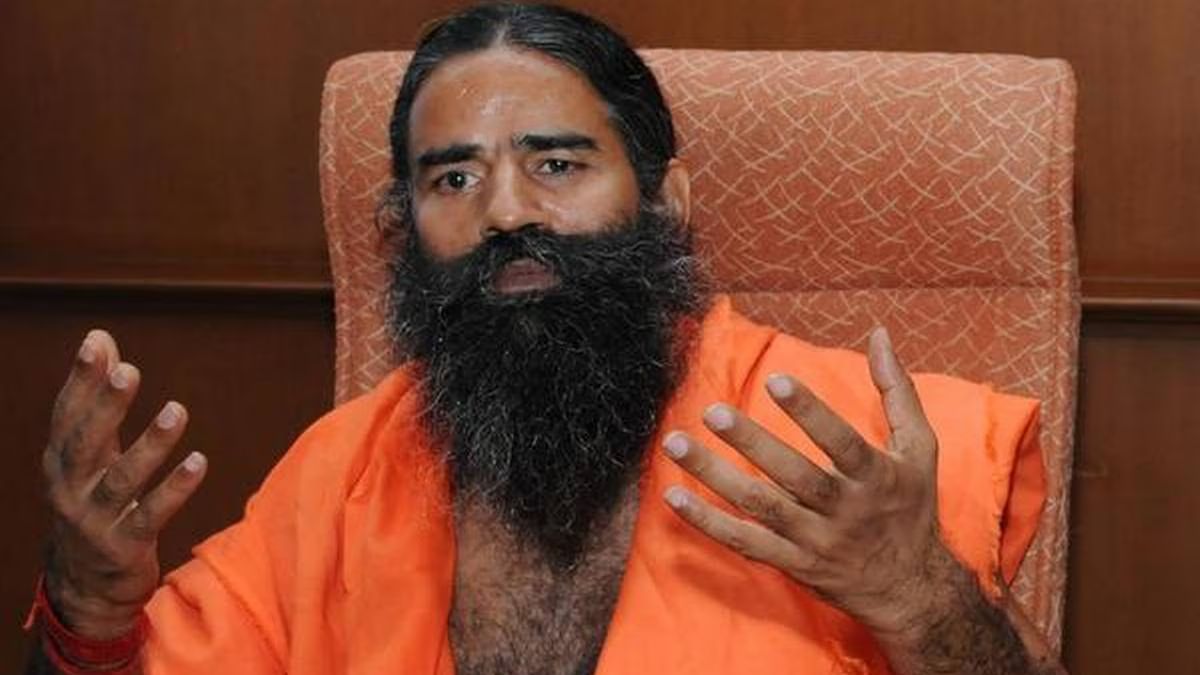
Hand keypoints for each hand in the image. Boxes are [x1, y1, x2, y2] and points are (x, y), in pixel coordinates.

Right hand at [42, 330, 207, 638]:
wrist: (86, 586)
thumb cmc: (94, 503)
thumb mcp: (91, 453)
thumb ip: (97, 397)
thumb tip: (100, 336)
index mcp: (61, 462)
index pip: (67, 415)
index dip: (81, 379)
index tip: (97, 343)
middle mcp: (70, 489)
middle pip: (85, 443)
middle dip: (106, 407)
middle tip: (130, 371)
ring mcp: (95, 520)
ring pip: (121, 480)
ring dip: (150, 445)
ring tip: (177, 410)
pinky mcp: (123, 547)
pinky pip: (151, 515)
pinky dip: (175, 489)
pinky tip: (199, 462)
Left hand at [662, 327, 955, 633]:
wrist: (909, 589)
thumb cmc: (911, 507)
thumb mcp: (919, 449)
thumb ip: (897, 390)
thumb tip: (879, 333)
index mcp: (876, 477)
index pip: (841, 443)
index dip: (810, 413)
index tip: (776, 379)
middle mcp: (844, 510)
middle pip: (793, 476)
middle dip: (751, 444)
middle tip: (712, 411)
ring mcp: (815, 540)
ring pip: (760, 507)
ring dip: (713, 476)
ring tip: (674, 443)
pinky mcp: (792, 563)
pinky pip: (744, 542)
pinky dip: (708, 522)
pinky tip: (674, 497)